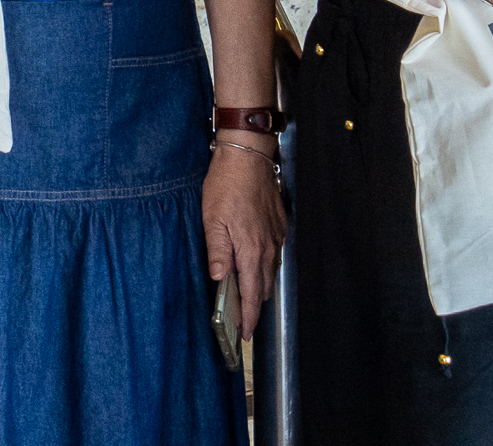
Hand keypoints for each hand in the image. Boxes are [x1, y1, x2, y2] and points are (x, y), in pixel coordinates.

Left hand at [202, 144, 284, 337]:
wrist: (248, 158)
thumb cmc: (226, 185)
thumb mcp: (212, 217)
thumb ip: (217, 250)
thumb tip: (220, 278)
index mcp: (251, 249)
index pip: (253, 293)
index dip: (250, 316)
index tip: (246, 334)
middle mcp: (269, 248)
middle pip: (264, 287)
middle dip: (255, 306)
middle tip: (242, 320)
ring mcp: (277, 237)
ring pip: (271, 272)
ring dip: (260, 287)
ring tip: (247, 298)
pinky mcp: (280, 227)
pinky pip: (274, 256)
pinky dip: (265, 267)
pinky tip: (254, 266)